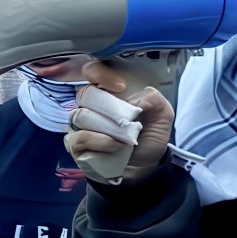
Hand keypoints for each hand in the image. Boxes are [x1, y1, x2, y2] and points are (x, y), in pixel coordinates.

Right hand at [64, 60, 172, 184]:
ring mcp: (78, 124)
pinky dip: (102, 142)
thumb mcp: (162, 116)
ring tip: (126, 137)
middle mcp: (88, 105)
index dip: (100, 73)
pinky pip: (80, 137)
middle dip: (110, 106)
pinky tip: (115, 147)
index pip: (92, 71)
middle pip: (86, 94)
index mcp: (107, 93)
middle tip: (129, 119)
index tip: (121, 86)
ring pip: (82, 116)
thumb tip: (137, 98)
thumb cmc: (147, 137)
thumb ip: (154, 99)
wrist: (143, 167)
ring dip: (109, 127)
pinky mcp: (74, 143)